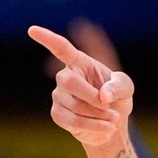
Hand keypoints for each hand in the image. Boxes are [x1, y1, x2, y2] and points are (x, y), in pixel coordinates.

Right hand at [30, 24, 133, 146]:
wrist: (112, 123)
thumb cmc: (117, 98)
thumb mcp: (125, 88)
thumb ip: (118, 86)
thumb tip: (103, 96)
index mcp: (80, 63)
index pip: (61, 48)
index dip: (47, 39)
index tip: (32, 30)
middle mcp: (65, 77)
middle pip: (68, 81)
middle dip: (91, 96)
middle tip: (109, 106)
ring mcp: (58, 95)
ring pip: (74, 105)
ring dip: (98, 114)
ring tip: (114, 118)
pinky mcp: (58, 114)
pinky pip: (72, 120)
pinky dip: (93, 125)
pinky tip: (108, 128)